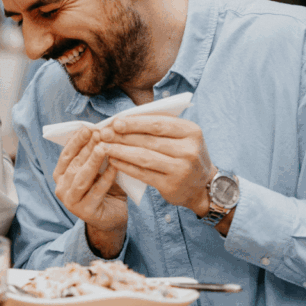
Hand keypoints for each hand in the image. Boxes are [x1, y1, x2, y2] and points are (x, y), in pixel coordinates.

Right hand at [54, 127, 128, 257]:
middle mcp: (61, 189)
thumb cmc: (104, 189)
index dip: (76, 141)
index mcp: (60, 176)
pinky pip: (97, 192)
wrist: (112, 218)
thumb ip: (93, 154)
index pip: (66, 155)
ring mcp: (71, 202)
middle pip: (74, 165)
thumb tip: (100, 130)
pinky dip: (106, 178)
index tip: (88, 128)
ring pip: (81, 178)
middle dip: (86, 148)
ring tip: (103, 148)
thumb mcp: (97, 170)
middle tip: (99, 133)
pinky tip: (115, 166)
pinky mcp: (86, 212)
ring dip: (92, 162)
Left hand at [97, 114, 213, 215]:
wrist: (202, 185)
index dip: (134, 123)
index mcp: (191, 131)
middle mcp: (189, 150)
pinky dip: (126, 166)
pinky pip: (143, 174)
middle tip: (103, 133)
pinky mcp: (171, 186)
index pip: (158, 124)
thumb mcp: (181, 136)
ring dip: (120, 151)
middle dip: (123, 136)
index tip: (115, 122)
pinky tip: (113, 161)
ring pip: (144, 157)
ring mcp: (181, 169)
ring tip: (104, 147)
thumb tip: (122, 120)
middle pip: (149, 140)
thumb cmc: (184, 153)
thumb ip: (158, 125)